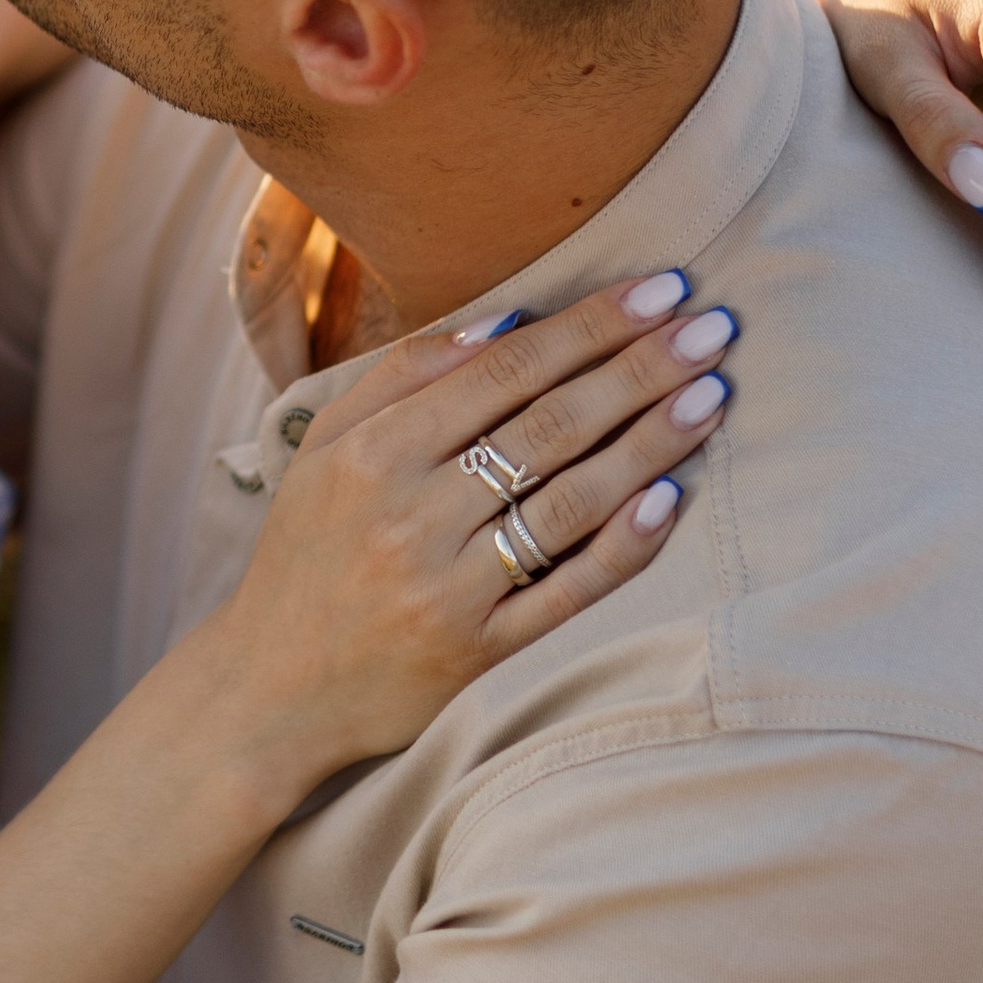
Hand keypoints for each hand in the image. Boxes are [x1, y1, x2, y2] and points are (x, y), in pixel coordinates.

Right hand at [201, 273, 728, 789]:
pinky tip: (670, 500)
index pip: (506, 370)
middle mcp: (410, 513)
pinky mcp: (477, 651)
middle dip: (641, 369)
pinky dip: (623, 546)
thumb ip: (406, 375)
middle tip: (715, 329)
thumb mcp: (325, 448)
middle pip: (549, 425)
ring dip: (650, 444)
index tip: (662, 291)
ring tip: (713, 397)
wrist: (266, 691)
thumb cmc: (307, 552)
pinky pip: (567, 591)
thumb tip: (511, 320)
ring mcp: (448, 587)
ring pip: (570, 501)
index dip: (591, 325)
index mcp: (373, 451)